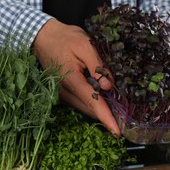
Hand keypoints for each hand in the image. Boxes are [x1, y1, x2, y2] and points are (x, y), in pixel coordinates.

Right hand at [33, 19, 120, 136]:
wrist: (43, 37)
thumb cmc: (65, 38)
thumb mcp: (85, 45)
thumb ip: (98, 66)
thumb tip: (109, 87)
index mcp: (72, 79)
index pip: (92, 103)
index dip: (106, 118)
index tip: (117, 132)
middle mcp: (65, 91)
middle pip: (90, 110)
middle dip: (107, 115)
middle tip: (125, 116)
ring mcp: (62, 94)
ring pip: (85, 108)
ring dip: (100, 110)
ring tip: (117, 108)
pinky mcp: (63, 93)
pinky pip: (80, 103)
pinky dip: (92, 104)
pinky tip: (102, 98)